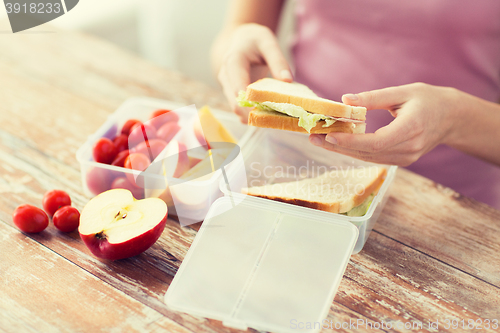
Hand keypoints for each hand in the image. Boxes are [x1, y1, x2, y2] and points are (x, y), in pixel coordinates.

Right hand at [216, 23, 292, 121]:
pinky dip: (252, 117)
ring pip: (236, 109)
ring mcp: (227, 88)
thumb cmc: (256, 41)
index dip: (247, 96)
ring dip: (253, 117)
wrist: (243, 42)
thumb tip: (288, 80)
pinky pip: (240, 111)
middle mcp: (226, 76)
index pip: (236, 80)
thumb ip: (278, 60)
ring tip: (274, 119)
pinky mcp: (232, 96)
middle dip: (253, 112)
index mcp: (233, 60)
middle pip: (235, 101)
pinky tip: (268, 118)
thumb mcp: (269, 43)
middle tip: (275, 118)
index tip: (261, 107)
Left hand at [309, 83, 459, 165]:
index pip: (376, 142)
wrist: (451, 117)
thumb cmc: (428, 99)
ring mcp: (406, 158)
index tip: (329, 135)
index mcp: (411, 129)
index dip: (350, 141)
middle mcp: (409, 148)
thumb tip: (344, 100)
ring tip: (319, 139)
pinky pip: (373, 157)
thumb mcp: (402, 92)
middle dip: (337, 146)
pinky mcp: (401, 160)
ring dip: (342, 149)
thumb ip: (373, 98)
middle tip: (313, 137)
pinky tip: (337, 142)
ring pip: (367, 157)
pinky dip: (354, 150)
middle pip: (367, 152)